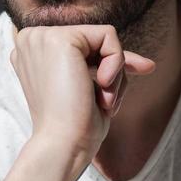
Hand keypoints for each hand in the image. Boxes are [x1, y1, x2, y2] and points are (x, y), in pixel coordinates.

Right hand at [10, 25, 154, 163]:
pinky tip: (102, 87)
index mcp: (32, 52)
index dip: (106, 64)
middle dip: (113, 71)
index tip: (113, 87)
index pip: (82, 45)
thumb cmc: (76, 126)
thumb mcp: (92, 90)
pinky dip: (116, 63)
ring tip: (100, 101)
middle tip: (105, 103)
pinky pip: (108, 35)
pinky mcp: (59, 38)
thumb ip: (109, 67)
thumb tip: (148, 65)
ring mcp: (41, 37)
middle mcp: (31, 39)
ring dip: (114, 74)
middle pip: (94, 40)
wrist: (63, 144)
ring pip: (103, 38)